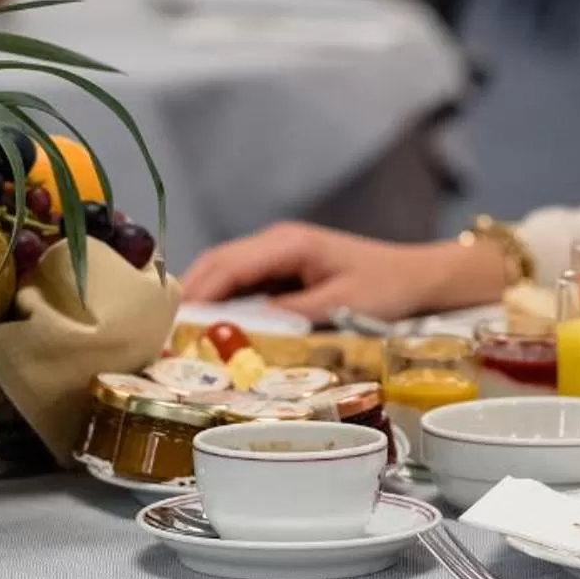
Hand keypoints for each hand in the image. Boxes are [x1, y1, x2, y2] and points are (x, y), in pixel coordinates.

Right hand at [177, 222, 505, 322]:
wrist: (420, 277)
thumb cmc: (386, 287)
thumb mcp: (340, 306)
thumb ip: (291, 316)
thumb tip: (243, 330)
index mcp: (288, 243)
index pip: (227, 266)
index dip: (195, 294)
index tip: (168, 323)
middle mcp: (276, 242)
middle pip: (216, 265)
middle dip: (186, 297)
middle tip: (159, 334)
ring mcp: (279, 254)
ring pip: (224, 273)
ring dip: (201, 300)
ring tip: (174, 336)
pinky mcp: (284, 270)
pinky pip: (242, 283)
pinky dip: (221, 302)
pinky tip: (209, 329)